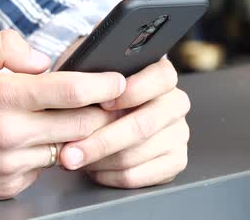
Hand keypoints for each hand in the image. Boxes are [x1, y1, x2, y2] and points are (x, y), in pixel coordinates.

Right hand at [0, 30, 125, 198]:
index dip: (103, 84)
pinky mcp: (7, 186)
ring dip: (70, 133)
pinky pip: (42, 168)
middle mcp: (10, 134)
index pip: (70, 90)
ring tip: (54, 117)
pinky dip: (44, 152)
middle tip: (100, 100)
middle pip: (81, 125)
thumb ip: (4, 46)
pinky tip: (25, 139)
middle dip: (98, 111)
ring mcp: (10, 165)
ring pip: (65, 148)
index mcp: (1, 96)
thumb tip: (43, 60)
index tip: (119, 81)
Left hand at [59, 59, 189, 187]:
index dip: (132, 91)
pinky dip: (108, 175)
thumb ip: (95, 74)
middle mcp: (175, 103)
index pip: (160, 78)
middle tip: (70, 151)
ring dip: (98, 160)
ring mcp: (179, 134)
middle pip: (143, 125)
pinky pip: (138, 175)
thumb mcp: (95, 73)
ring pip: (135, 154)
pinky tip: (91, 168)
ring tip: (72, 158)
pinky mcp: (174, 161)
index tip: (103, 103)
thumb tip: (80, 84)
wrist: (104, 115)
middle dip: (102, 140)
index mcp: (161, 75)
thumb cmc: (98, 93)